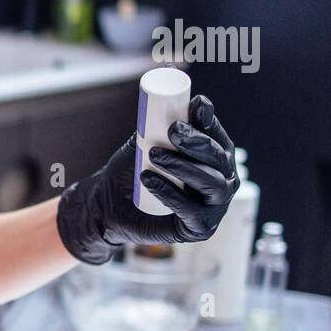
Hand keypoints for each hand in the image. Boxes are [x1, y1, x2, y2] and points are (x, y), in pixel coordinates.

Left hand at [57, 94, 239, 263]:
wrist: (109, 206)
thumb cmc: (130, 172)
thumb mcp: (143, 144)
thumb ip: (156, 125)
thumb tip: (170, 102)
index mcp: (213, 159)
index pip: (217, 137)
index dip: (210, 121)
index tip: (197, 105)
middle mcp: (221, 180)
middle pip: (218, 158)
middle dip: (197, 142)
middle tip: (173, 129)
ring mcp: (214, 206)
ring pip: (210, 182)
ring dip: (183, 166)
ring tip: (155, 156)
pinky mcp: (200, 228)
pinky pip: (191, 210)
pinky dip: (170, 193)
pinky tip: (150, 180)